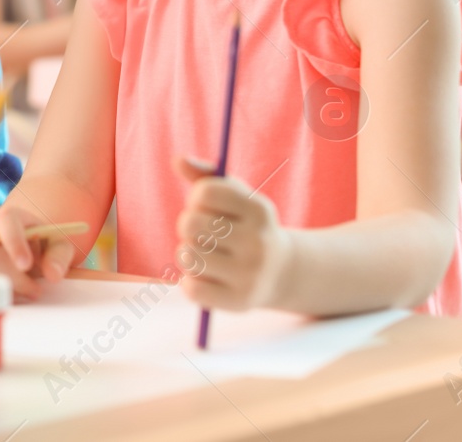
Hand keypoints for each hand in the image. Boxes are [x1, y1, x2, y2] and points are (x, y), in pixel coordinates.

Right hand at [0, 201, 75, 299]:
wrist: (28, 248)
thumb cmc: (42, 245)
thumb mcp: (59, 247)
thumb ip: (59, 258)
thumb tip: (53, 274)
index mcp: (10, 217)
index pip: (5, 221)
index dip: (14, 242)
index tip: (26, 265)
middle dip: (15, 278)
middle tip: (36, 290)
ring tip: (20, 294)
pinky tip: (6, 296)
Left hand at [173, 156, 290, 310]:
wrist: (283, 272)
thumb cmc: (247, 226)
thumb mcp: (237, 197)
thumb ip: (205, 177)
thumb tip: (177, 159)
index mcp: (259, 210)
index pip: (204, 193)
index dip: (196, 197)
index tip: (207, 206)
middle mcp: (258, 242)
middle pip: (189, 224)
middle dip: (189, 226)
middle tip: (204, 232)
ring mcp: (250, 274)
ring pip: (186, 256)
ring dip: (188, 253)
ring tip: (205, 254)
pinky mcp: (240, 302)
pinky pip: (190, 288)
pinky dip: (190, 282)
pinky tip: (207, 277)